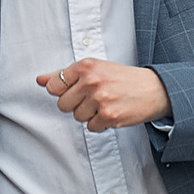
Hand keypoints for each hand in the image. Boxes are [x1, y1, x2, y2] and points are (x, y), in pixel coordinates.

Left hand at [36, 58, 168, 132]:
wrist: (154, 89)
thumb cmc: (122, 78)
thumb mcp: (94, 69)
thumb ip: (64, 75)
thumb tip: (39, 80)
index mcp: (85, 66)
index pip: (53, 86)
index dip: (63, 92)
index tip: (77, 90)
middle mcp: (91, 81)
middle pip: (63, 105)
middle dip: (76, 104)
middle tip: (95, 97)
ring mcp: (99, 99)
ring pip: (77, 117)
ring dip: (89, 114)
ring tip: (106, 103)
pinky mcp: (108, 116)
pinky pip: (91, 127)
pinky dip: (100, 123)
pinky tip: (112, 112)